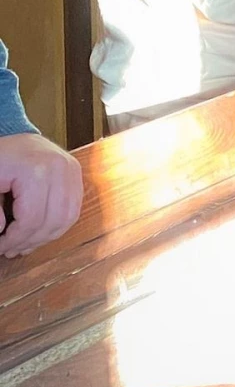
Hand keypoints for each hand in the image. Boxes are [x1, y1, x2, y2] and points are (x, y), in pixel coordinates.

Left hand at [0, 132, 83, 257]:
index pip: (32, 218)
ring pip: (68, 217)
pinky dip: (58, 224)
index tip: (1, 248)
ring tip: (26, 244)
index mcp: (36, 170)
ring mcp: (72, 170)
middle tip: (11, 250)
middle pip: (53, 220)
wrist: (14, 136)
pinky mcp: (76, 173)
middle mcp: (60, 169)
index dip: (15, 239)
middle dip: (31, 241)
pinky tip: (41, 231)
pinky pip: (74, 208)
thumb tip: (3, 232)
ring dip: (47, 236)